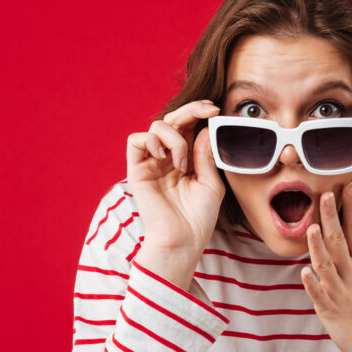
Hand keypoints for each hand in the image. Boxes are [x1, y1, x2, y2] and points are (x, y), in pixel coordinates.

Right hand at [125, 100, 222, 287]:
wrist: (182, 242)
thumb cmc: (199, 219)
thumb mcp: (211, 184)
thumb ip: (206, 156)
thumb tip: (204, 128)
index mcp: (186, 160)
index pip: (189, 126)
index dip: (199, 112)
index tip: (215, 110)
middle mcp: (168, 158)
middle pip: (173, 120)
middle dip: (191, 110)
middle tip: (208, 112)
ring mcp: (152, 163)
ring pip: (157, 127)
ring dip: (175, 138)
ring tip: (183, 164)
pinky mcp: (137, 170)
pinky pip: (136, 140)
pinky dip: (152, 140)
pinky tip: (165, 158)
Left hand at [301, 183, 351, 351]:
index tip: (348, 186)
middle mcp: (351, 276)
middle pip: (340, 242)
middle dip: (332, 218)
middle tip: (325, 194)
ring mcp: (339, 293)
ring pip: (326, 266)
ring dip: (318, 247)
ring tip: (311, 228)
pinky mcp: (328, 310)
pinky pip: (318, 295)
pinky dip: (311, 285)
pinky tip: (304, 272)